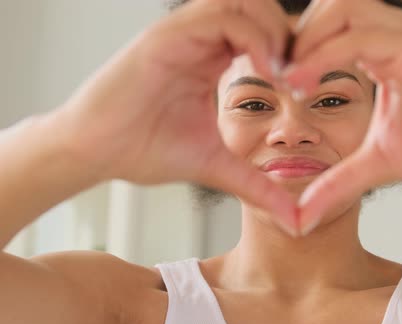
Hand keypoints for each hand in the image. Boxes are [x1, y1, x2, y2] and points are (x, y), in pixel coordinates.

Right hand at [54, 0, 297, 232]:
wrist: (93, 153)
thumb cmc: (143, 151)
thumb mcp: (216, 167)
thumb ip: (256, 185)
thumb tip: (295, 221)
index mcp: (211, 58)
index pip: (265, 32)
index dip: (294, 52)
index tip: (307, 88)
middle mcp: (200, 38)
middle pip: (261, 7)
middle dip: (291, 36)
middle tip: (301, 77)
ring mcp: (183, 33)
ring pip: (245, 2)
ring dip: (275, 33)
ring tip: (284, 76)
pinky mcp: (166, 35)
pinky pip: (221, 16)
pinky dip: (253, 38)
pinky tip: (266, 74)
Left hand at [283, 0, 401, 233]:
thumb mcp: (375, 164)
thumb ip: (338, 183)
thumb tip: (302, 217)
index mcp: (381, 49)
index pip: (325, 27)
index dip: (293, 48)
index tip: (268, 78)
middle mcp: (392, 34)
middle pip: (328, 5)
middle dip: (294, 36)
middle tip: (272, 72)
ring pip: (341, 9)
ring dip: (306, 41)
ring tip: (285, 79)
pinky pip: (362, 38)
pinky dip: (325, 56)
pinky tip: (303, 84)